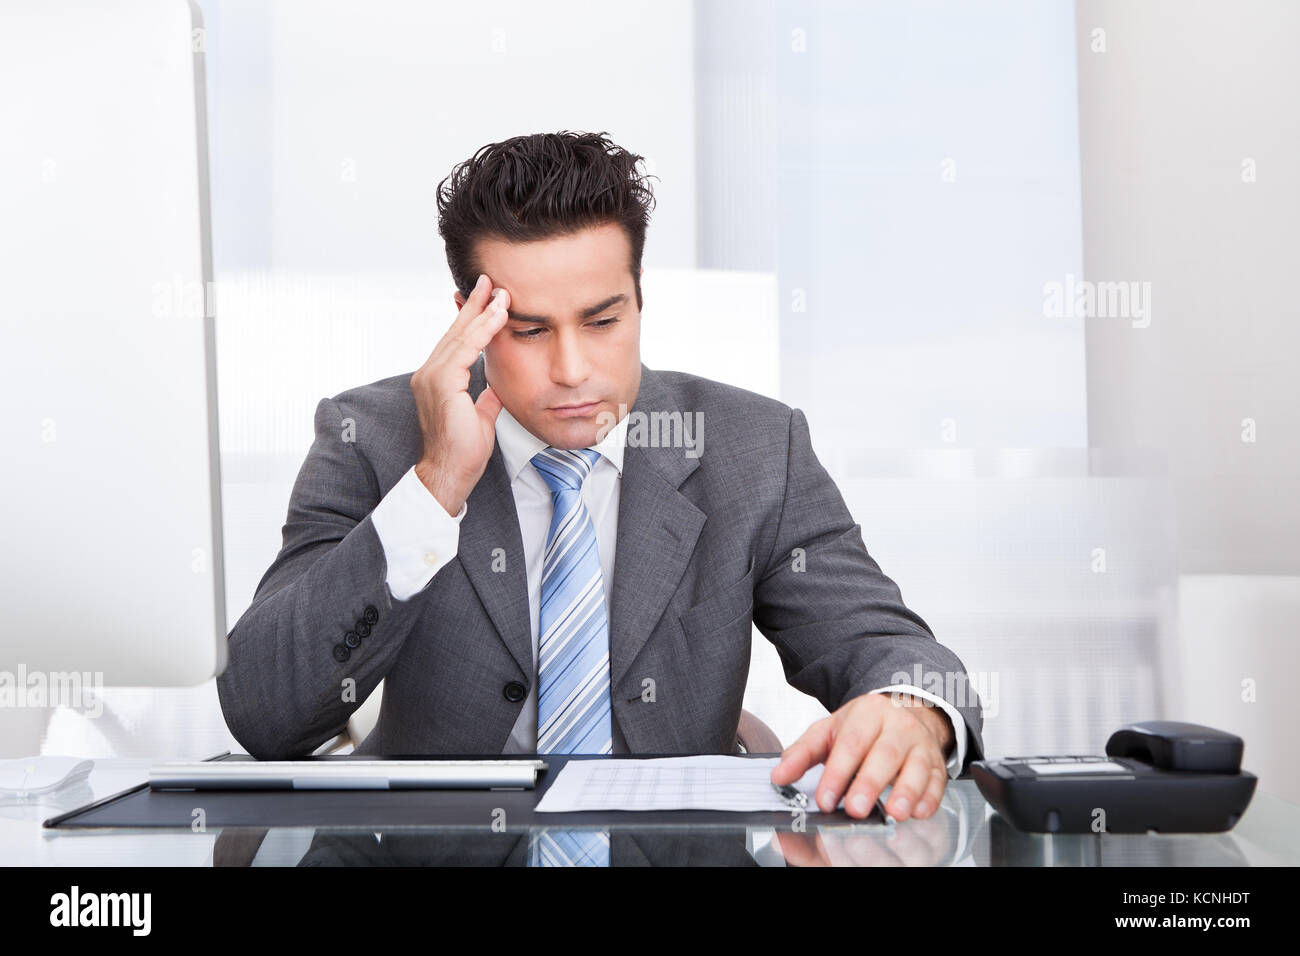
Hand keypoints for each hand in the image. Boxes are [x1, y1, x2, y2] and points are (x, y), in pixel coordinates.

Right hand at [410, 273, 509, 514]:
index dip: (471, 319)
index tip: (487, 300)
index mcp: (437, 380)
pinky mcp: (441, 384)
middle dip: (474, 305)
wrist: (449, 473)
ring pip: (460, 336)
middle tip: (490, 281)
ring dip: (482, 312)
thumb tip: (495, 389)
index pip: (456, 342)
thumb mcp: (479, 418)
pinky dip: (482, 330)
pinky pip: (464, 349)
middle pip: (455, 331)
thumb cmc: (461, 452)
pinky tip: (497, 316)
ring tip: (500, 292)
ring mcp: (432, 377)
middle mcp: (429, 373)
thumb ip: (484, 399)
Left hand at [770, 692, 953, 821]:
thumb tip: (779, 776)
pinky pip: (938, 780)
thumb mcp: (829, 730)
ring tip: (894, 813)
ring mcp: (920, 744)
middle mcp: (897, 726)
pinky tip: (919, 811)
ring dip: (906, 791)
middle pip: (885, 754)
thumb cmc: (864, 726)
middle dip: (870, 783)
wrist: (905, 711)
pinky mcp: (937, 763)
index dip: (837, 773)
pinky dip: (931, 797)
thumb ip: (802, 753)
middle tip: (856, 809)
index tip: (825, 799)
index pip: (850, 744)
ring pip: (917, 766)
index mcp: (867, 713)